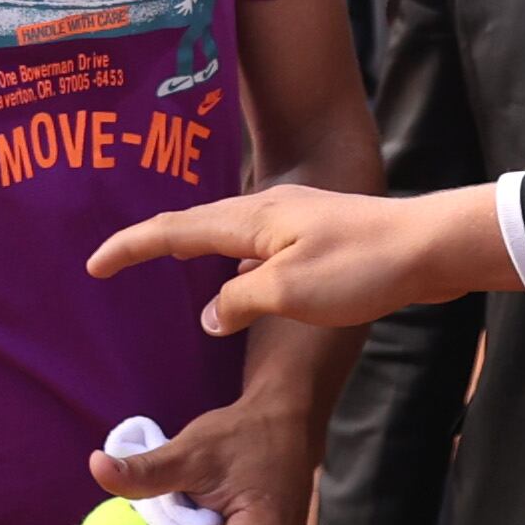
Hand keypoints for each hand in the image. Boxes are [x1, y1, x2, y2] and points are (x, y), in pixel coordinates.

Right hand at [91, 182, 511, 334]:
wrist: (430, 247)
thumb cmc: (362, 267)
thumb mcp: (290, 292)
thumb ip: (240, 302)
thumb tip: (210, 315)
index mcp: (252, 218)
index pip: (175, 230)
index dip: (131, 247)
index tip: (93, 265)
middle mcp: (266, 210)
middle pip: (194, 223)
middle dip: (151, 242)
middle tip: (113, 264)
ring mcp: (293, 219)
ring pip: (225, 233)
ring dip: (190, 248)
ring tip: (163, 267)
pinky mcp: (315, 235)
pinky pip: (252, 246)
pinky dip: (227, 261)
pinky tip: (236, 282)